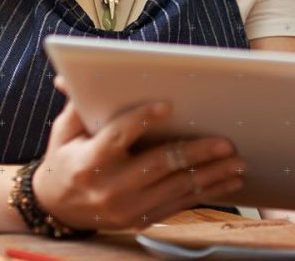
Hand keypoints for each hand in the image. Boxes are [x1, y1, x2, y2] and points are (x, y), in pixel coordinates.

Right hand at [32, 84, 246, 231]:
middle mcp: (110, 188)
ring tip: (238, 162)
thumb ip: (77, 105)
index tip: (168, 105)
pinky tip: (229, 182)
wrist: (56, 209)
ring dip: (212, 175)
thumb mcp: (65, 132)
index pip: (118, 136)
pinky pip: (180, 204)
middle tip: (226, 143)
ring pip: (177, 188)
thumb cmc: (66, 159)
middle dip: (196, 152)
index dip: (142, 119)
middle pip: (159, 165)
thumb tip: (70, 74)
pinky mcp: (140, 220)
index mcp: (89, 161)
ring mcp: (127, 208)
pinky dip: (208, 193)